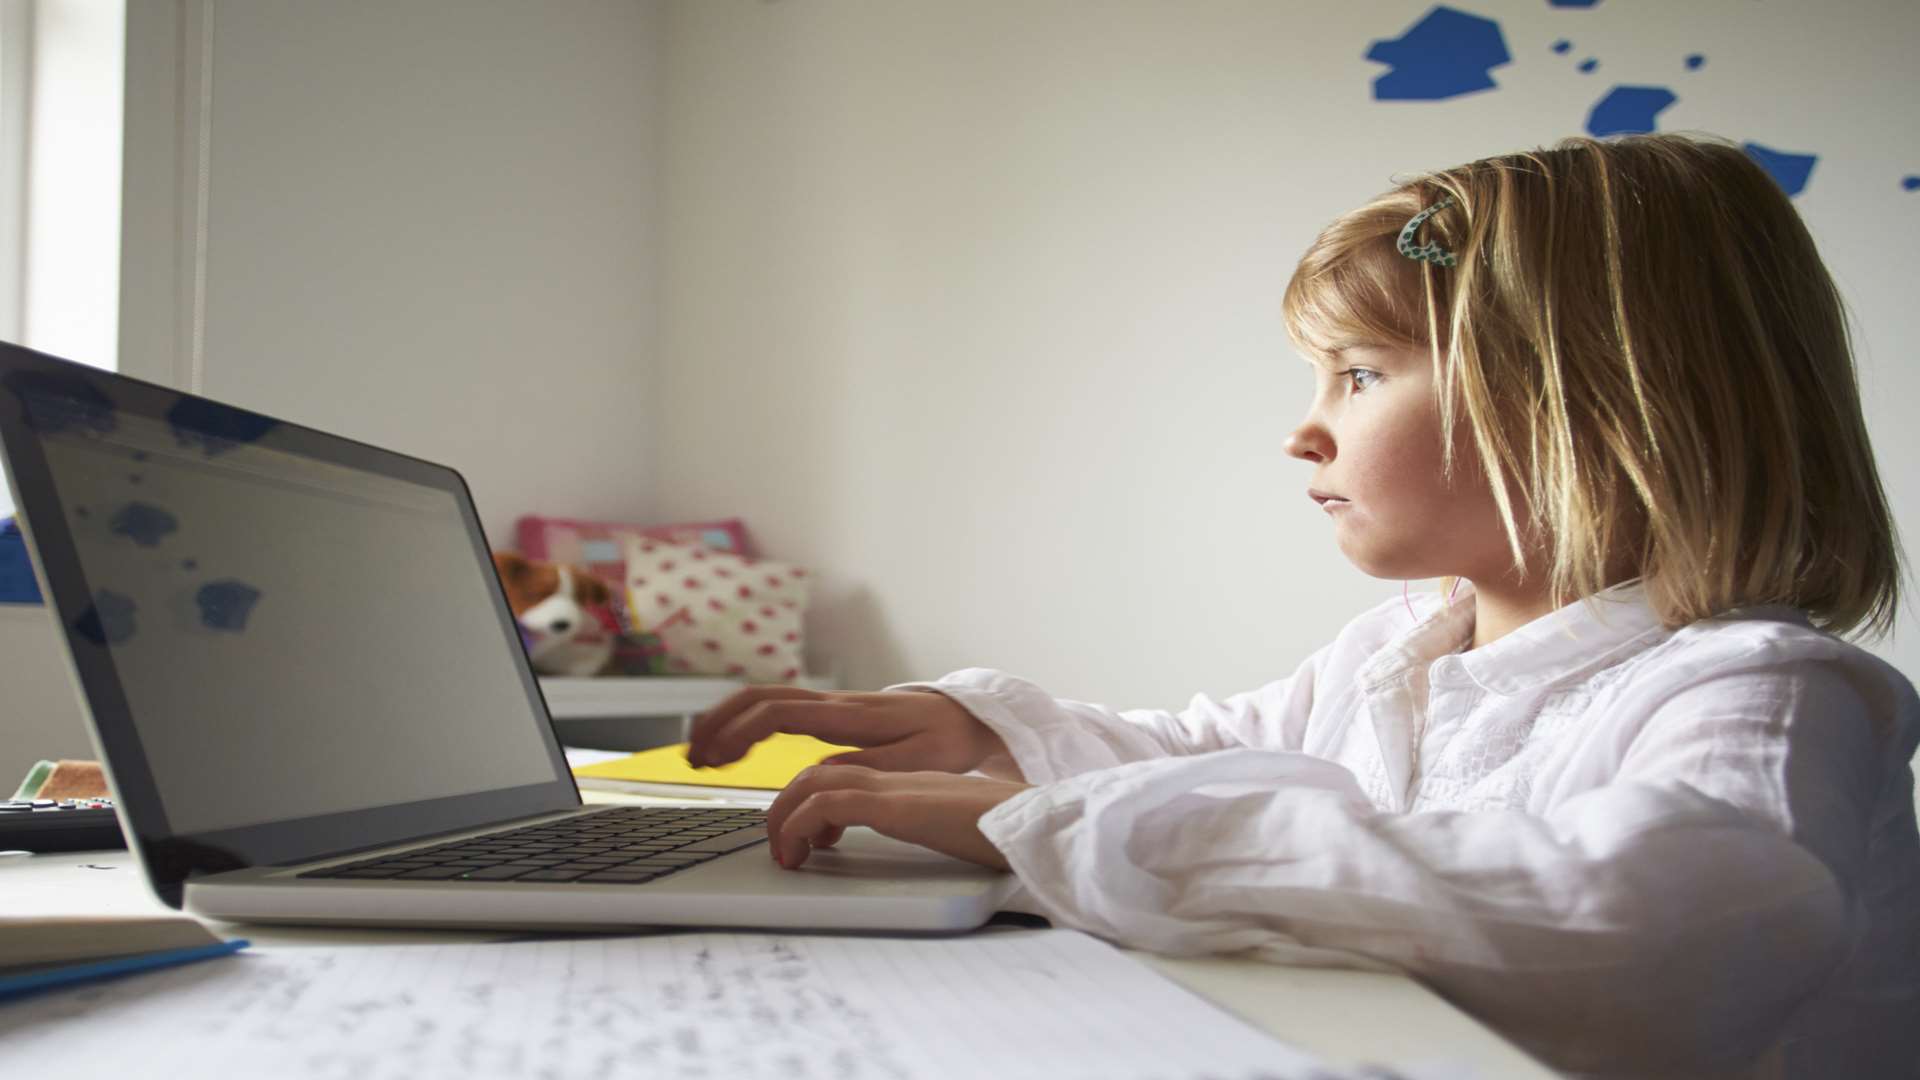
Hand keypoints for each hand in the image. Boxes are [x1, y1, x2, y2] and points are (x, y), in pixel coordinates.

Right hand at [686, 686, 1019, 777]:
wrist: (971, 719)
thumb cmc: (948, 742)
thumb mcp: (914, 763)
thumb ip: (866, 769)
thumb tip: (816, 777)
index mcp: (850, 715)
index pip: (780, 713)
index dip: (741, 733)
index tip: (717, 758)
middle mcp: (835, 704)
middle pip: (760, 698)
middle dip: (719, 724)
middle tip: (694, 759)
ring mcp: (833, 707)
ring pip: (765, 701)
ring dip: (728, 723)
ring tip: (704, 755)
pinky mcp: (836, 717)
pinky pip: (780, 712)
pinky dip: (749, 726)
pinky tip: (736, 750)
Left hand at [764, 765, 1030, 870]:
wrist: (1038, 823)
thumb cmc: (1012, 834)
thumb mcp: (962, 833)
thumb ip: (940, 832)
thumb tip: (941, 850)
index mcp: (912, 787)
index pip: (849, 778)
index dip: (817, 802)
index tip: (809, 840)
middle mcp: (898, 780)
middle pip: (821, 774)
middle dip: (786, 806)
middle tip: (782, 847)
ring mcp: (894, 788)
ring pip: (814, 782)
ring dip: (786, 817)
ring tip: (784, 856)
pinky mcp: (893, 805)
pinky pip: (826, 803)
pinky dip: (800, 825)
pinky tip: (803, 855)